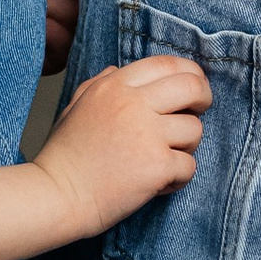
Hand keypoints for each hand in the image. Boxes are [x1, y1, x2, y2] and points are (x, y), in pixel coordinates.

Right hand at [29, 53, 208, 238]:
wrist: (57, 195)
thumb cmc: (65, 156)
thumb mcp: (76, 107)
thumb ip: (100, 84)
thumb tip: (117, 70)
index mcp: (115, 86)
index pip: (167, 64)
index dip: (189, 73)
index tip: (193, 87)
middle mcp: (133, 104)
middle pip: (192, 86)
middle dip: (203, 99)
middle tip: (196, 113)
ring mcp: (148, 134)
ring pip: (195, 129)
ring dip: (186, 146)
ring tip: (161, 159)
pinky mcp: (158, 165)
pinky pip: (189, 166)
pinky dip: (177, 178)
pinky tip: (155, 183)